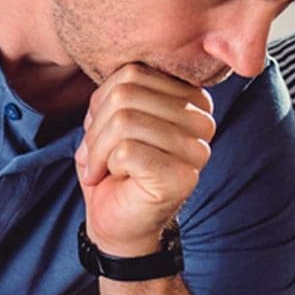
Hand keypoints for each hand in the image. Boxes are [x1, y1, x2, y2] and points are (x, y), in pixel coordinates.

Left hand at [75, 63, 215, 256]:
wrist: (115, 222)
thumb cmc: (114, 169)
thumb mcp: (109, 118)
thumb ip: (117, 90)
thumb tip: (114, 78)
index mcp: (190, 98)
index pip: (132, 73)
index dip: (102, 101)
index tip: (99, 131)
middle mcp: (202, 121)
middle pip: (126, 94)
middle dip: (96, 126)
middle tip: (93, 155)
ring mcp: (197, 150)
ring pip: (125, 121)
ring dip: (97, 148)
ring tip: (100, 167)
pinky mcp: (183, 177)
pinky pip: (127, 151)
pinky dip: (106, 165)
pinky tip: (113, 179)